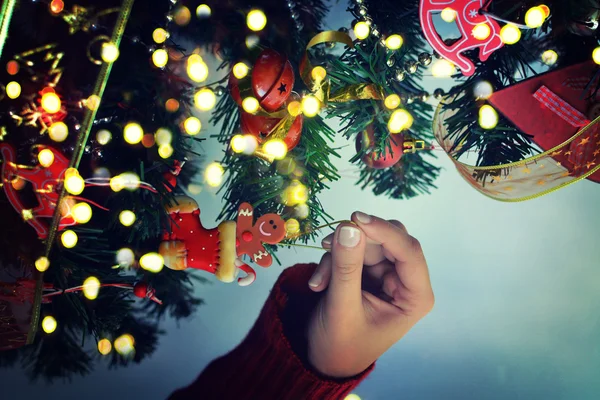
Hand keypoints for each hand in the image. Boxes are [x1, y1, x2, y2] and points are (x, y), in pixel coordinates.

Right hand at [306, 212, 433, 377]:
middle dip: (355, 243)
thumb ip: (346, 267)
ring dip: (337, 255)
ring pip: (366, 241)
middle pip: (388, 239)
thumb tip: (348, 227)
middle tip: (326, 245)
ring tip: (319, 282)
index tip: (355, 219)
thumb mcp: (341, 307)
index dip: (384, 231)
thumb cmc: (340, 345)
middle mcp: (405, 281)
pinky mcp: (366, 270)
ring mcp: (385, 274)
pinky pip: (351, 249)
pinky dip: (332, 260)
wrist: (324, 360)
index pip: (409, 251)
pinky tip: (318, 283)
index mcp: (414, 297)